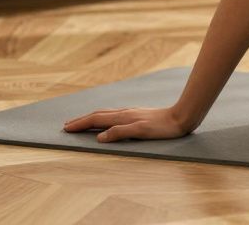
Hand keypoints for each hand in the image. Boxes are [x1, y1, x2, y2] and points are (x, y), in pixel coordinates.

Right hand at [63, 105, 191, 142]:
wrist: (182, 116)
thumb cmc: (163, 127)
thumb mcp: (141, 131)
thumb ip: (120, 132)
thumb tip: (99, 137)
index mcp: (123, 117)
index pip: (96, 120)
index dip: (81, 124)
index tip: (66, 129)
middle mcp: (125, 113)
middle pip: (98, 115)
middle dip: (81, 120)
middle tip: (67, 125)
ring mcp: (131, 112)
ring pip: (106, 113)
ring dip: (91, 117)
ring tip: (81, 121)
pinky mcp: (138, 114)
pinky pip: (114, 114)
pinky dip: (103, 117)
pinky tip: (107, 119)